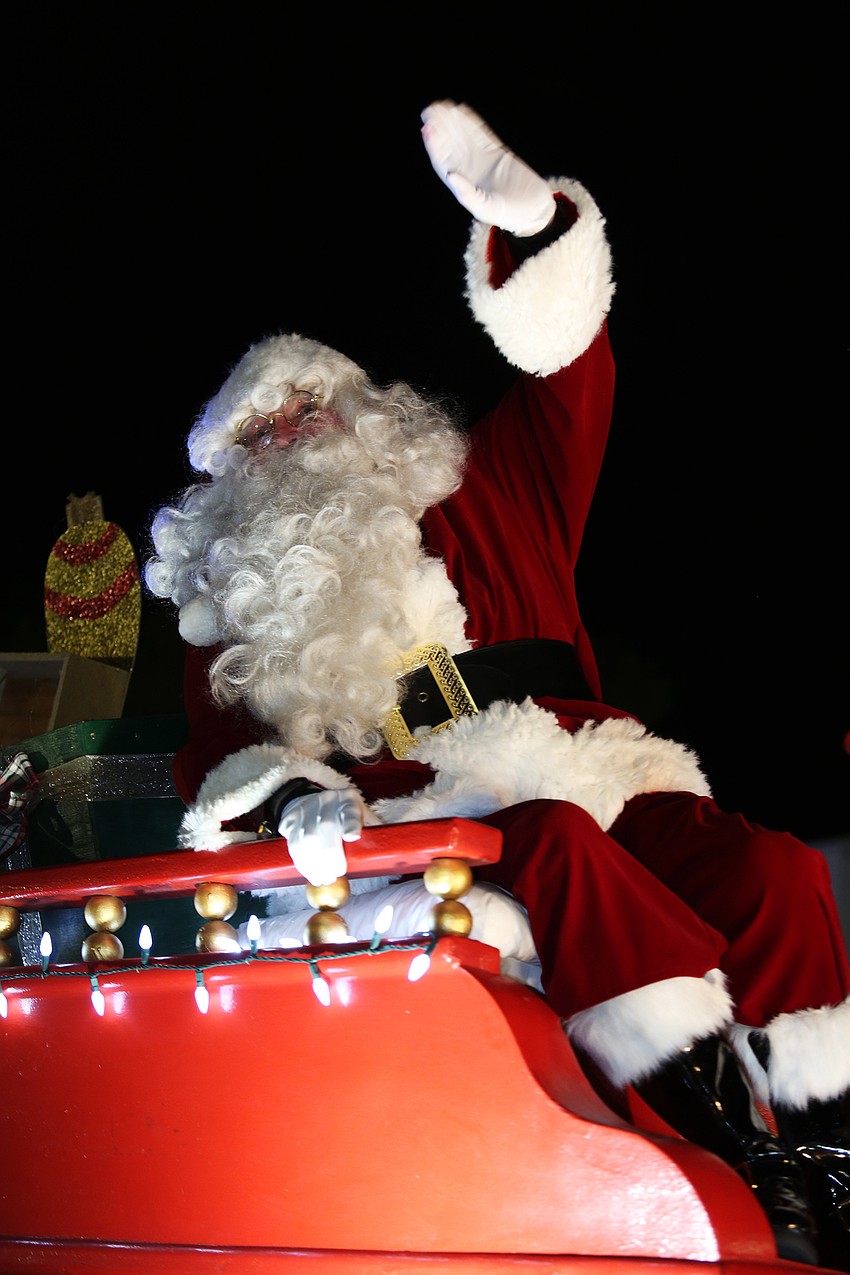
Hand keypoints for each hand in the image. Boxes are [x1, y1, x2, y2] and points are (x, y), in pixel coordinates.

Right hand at [277, 787, 363, 886]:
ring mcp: (308, 805)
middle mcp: (328, 799)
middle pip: (326, 826)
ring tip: (320, 879)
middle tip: (333, 876)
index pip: (351, 811)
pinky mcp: (292, 815)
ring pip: (306, 836)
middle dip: (329, 856)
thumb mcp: (359, 821)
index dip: (351, 824)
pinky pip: (291, 839)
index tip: (353, 837)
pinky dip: (298, 859)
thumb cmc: (344, 820)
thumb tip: (369, 864)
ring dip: (312, 863)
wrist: (317, 804)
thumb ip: (364, 838)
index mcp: (349, 799)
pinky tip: (306, 871)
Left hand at [421, 100, 554, 235]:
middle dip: (440, 128)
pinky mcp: (497, 152)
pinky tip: (461, 112)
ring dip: (452, 122)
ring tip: (442, 106)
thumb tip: (450, 175)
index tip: (428, 129)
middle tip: (430, 110)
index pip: (444, 162)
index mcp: (462, 184)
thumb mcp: (486, 208)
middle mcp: (469, 170)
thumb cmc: (509, 214)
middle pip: (451, 145)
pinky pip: (481, 134)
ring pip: (463, 137)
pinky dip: (471, 123)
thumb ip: (467, 194)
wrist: (533, 208)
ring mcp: (483, 159)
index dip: (435, 146)